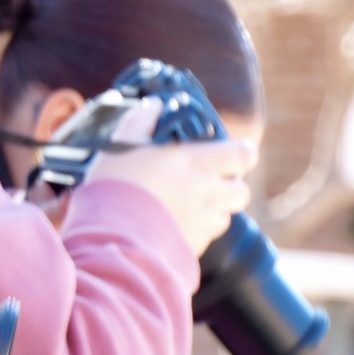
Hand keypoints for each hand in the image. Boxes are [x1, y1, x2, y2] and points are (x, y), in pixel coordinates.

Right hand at [86, 101, 256, 256]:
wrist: (110, 238)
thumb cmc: (115, 186)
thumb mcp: (121, 144)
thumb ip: (140, 121)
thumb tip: (154, 106)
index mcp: (195, 163)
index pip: (242, 155)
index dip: (243, 153)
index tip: (236, 152)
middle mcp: (207, 194)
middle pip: (241, 192)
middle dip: (231, 186)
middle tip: (211, 181)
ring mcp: (202, 225)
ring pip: (224, 217)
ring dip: (212, 211)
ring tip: (188, 207)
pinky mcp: (191, 249)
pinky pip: (203, 239)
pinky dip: (195, 232)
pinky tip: (171, 227)